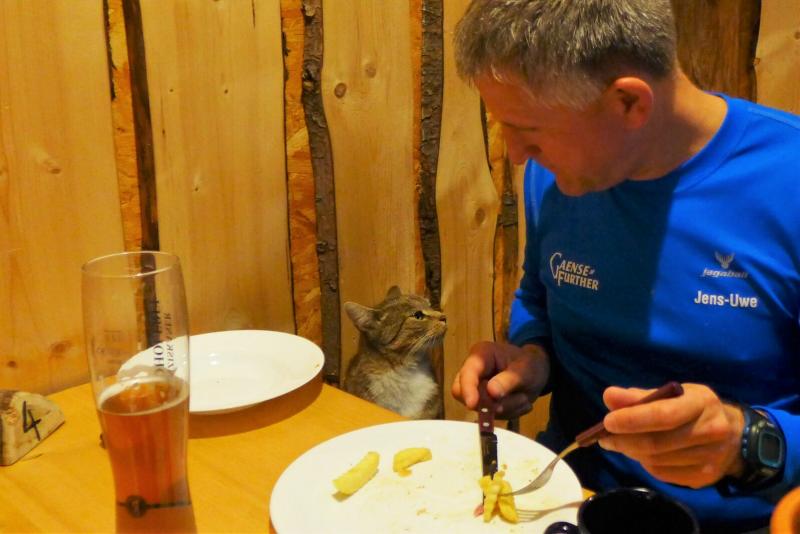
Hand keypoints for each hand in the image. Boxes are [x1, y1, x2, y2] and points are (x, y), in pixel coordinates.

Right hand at [451, 341, 549, 417]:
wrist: (536, 372)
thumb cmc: (530, 364)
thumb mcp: (525, 370)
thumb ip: (509, 380)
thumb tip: (491, 392)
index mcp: (480, 356)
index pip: (466, 373)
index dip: (467, 389)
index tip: (473, 404)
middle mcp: (473, 372)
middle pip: (462, 393)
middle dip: (489, 402)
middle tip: (516, 399)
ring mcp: (475, 388)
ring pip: (478, 408)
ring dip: (505, 408)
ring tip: (523, 397)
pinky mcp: (482, 402)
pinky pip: (488, 416)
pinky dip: (508, 413)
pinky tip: (519, 401)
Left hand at [598, 383, 744, 488]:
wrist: (735, 437)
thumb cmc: (695, 409)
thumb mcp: (673, 394)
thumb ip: (639, 396)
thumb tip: (609, 396)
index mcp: (702, 403)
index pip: (664, 414)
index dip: (632, 419)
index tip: (608, 421)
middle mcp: (711, 431)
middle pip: (657, 443)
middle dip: (624, 440)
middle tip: (604, 437)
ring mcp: (709, 458)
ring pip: (656, 461)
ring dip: (631, 452)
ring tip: (619, 443)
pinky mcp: (704, 478)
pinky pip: (663, 474)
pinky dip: (645, 464)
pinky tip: (641, 453)